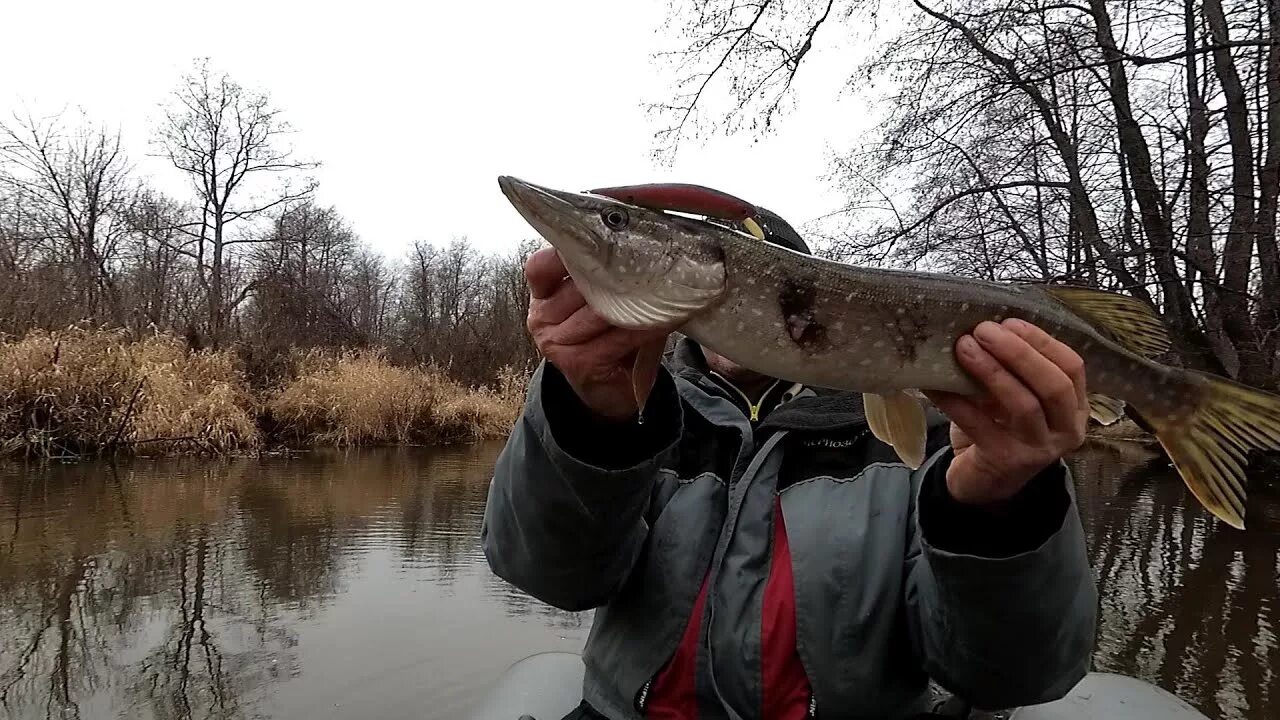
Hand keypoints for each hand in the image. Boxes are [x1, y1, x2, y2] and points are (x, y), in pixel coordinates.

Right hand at [525, 247, 672, 421]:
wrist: (609, 389)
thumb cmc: (607, 336)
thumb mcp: (595, 301)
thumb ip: (598, 274)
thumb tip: (633, 240)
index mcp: (541, 298)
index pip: (540, 267)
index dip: (567, 252)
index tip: (603, 240)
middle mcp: (542, 320)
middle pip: (579, 285)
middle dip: (617, 273)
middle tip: (651, 258)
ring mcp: (557, 344)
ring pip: (601, 310)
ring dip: (638, 299)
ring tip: (667, 286)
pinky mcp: (580, 363)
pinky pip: (619, 336)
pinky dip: (645, 326)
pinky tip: (665, 317)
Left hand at [923, 318, 1087, 509]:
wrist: (984, 483)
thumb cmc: (1001, 429)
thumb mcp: (1014, 397)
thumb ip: (1012, 369)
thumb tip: (982, 326)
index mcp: (1074, 408)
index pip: (1071, 367)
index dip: (1041, 341)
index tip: (1009, 321)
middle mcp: (1065, 431)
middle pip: (1054, 385)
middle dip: (1019, 353)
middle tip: (983, 330)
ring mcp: (1038, 450)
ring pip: (1023, 405)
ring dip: (991, 371)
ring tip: (963, 347)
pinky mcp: (1005, 462)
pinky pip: (979, 424)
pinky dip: (955, 400)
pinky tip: (935, 383)